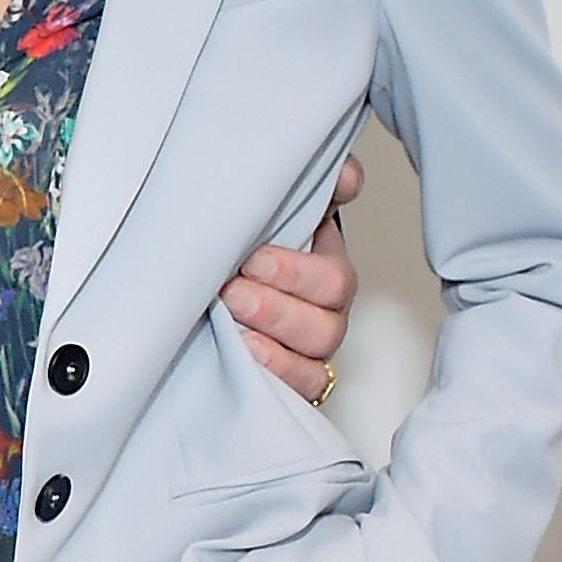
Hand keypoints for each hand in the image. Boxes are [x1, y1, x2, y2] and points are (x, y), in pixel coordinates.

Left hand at [222, 154, 363, 402]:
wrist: (214, 291)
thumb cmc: (251, 250)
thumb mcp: (278, 209)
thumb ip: (316, 184)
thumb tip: (346, 176)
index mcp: (324, 269)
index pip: (334, 277)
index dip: (297, 273)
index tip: (254, 260)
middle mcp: (324, 311)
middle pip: (326, 320)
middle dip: (276, 306)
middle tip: (234, 291)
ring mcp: (311, 348)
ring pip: (316, 352)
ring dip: (272, 335)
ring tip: (232, 317)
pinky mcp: (297, 377)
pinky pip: (305, 385)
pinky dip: (278, 371)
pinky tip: (245, 351)